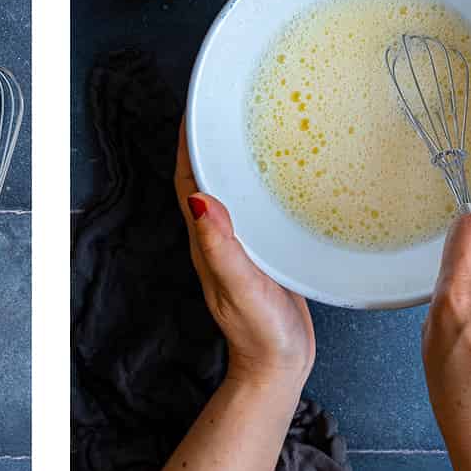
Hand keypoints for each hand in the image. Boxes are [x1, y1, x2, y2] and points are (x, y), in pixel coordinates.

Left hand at [177, 125, 314, 392]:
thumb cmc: (260, 333)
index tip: (196, 107)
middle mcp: (219, 239)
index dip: (186, 143)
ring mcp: (243, 245)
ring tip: (255, 125)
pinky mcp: (266, 252)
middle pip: (208, 178)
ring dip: (238, 158)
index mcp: (206, 242)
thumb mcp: (240, 286)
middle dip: (211, 140)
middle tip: (228, 104)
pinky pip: (258, 208)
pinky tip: (284, 173)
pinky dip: (264, 184)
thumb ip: (220, 246)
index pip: (187, 181)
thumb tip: (198, 200)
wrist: (280, 366)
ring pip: (234, 190)